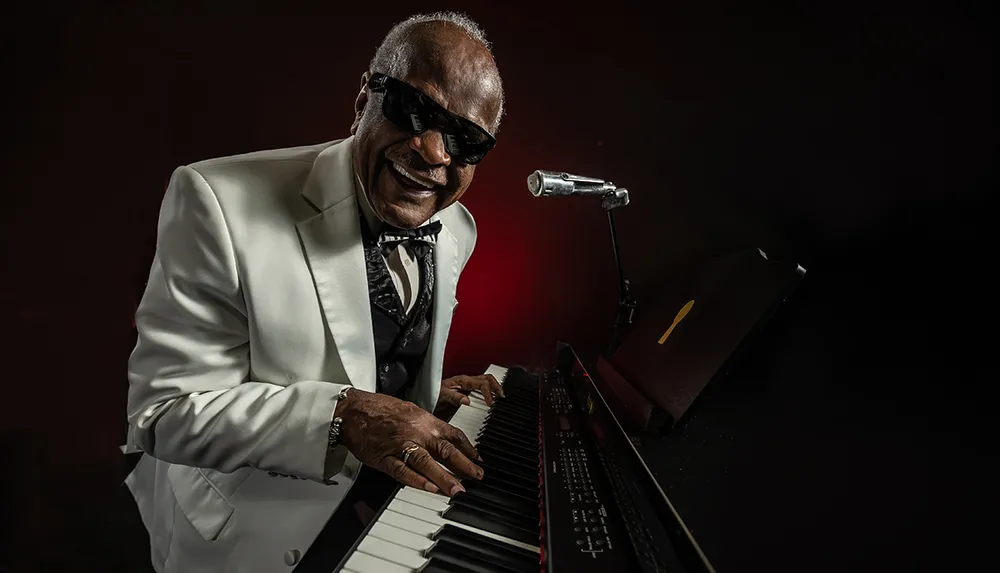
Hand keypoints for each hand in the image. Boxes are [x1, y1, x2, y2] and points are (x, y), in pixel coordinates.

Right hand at [336, 389, 482, 495]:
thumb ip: (428, 424)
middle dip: (464, 465)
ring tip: (457, 489)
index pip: (452, 435)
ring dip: (444, 477)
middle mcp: (416, 432)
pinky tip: (429, 488)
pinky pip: (402, 472)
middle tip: (477, 476)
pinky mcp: (384, 459)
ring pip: (426, 463)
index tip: (478, 458)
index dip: (468, 448)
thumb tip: (444, 436)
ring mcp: (400, 446)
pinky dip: (416, 480)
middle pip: (445, 450)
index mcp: (424, 420)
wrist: (353, 410)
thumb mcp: (411, 410)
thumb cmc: (380, 409)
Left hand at [436, 374, 504, 409]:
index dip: (488, 393)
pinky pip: (482, 388)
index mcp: (463, 380)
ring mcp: (468, 385)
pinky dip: (490, 391)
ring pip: (487, 381)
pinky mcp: (468, 390)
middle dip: (497, 387)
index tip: (491, 403)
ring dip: (495, 388)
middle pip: (488, 379)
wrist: (427, 395)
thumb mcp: (441, 396)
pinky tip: (492, 399)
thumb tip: (467, 401)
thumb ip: (454, 397)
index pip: (482, 383)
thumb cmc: (433, 393)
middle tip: (502, 397)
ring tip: (500, 397)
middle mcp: (467, 381)